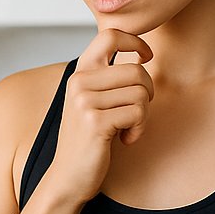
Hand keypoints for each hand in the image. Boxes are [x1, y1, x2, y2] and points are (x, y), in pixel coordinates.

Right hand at [46, 27, 154, 204]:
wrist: (67, 177)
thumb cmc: (87, 139)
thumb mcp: (91, 101)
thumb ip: (107, 77)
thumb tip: (141, 54)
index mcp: (79, 73)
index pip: (110, 36)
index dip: (135, 41)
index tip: (145, 57)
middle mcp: (79, 82)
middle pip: (137, 71)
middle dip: (147, 92)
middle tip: (137, 112)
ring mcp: (85, 102)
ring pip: (141, 93)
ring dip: (142, 115)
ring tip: (127, 128)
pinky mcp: (96, 122)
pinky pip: (138, 114)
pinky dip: (138, 129)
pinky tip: (125, 139)